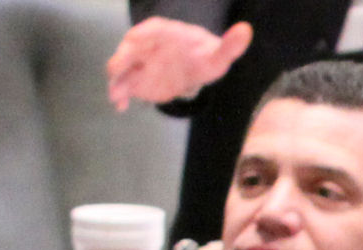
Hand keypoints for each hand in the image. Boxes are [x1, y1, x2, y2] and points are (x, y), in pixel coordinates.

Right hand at [105, 17, 251, 111]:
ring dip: (116, 81)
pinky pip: (124, 86)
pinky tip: (120, 106)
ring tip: (115, 95)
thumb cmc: (205, 55)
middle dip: (122, 58)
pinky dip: (120, 95)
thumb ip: (230, 44)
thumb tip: (246, 30)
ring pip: (122, 69)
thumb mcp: (219, 53)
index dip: (141, 34)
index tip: (134, 39)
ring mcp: (139, 63)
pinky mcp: (137, 80)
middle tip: (116, 69)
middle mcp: (146, 45)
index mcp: (163, 31)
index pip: (150, 29)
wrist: (195, 69)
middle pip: (129, 48)